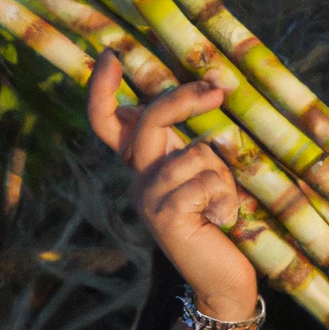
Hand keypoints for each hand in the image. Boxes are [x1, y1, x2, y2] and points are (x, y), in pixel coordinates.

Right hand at [87, 51, 257, 319]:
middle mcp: (139, 179)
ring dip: (225, 173)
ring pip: (195, 153)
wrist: (222, 274)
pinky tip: (222, 221)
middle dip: (185, 97)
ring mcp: (147, 198)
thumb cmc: (221, 214)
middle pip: (150, 120)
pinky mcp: (163, 216)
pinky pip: (206, 181)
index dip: (102, 90)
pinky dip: (226, 196)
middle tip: (219, 88)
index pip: (110, 124)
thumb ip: (199, 141)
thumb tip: (213, 88)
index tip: (112, 55)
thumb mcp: (211, 171)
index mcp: (147, 165)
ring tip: (224, 203)